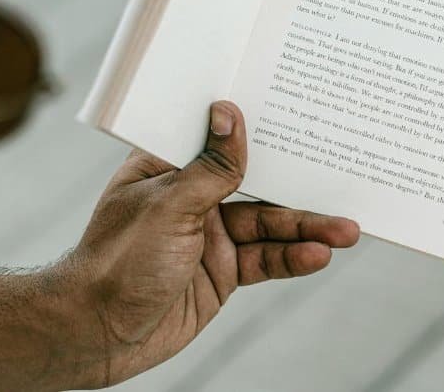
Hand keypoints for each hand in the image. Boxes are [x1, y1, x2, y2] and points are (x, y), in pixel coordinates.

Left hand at [53, 101, 359, 387]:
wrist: (96, 333)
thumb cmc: (116, 261)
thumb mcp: (170, 205)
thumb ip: (211, 166)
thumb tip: (230, 115)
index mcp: (169, 166)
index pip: (221, 137)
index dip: (259, 126)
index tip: (300, 110)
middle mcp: (192, 196)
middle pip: (256, 182)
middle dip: (300, 183)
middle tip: (341, 175)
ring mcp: (209, 235)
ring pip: (269, 225)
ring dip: (307, 228)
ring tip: (347, 231)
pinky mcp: (222, 271)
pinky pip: (265, 260)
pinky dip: (293, 258)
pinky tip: (319, 256)